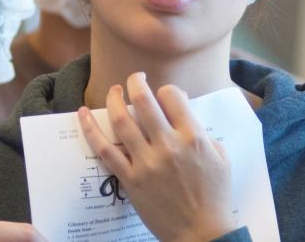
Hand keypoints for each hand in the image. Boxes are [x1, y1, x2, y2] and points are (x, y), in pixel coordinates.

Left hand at [77, 72, 236, 241]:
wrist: (201, 232)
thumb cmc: (214, 196)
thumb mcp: (221, 159)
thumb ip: (205, 134)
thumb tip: (187, 114)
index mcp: (194, 137)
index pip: (172, 96)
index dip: (165, 90)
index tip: (163, 95)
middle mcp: (169, 145)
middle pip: (143, 101)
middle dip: (136, 82)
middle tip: (134, 79)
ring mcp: (147, 162)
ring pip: (121, 121)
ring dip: (113, 99)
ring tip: (113, 91)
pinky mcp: (131, 180)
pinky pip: (105, 150)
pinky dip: (90, 130)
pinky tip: (82, 114)